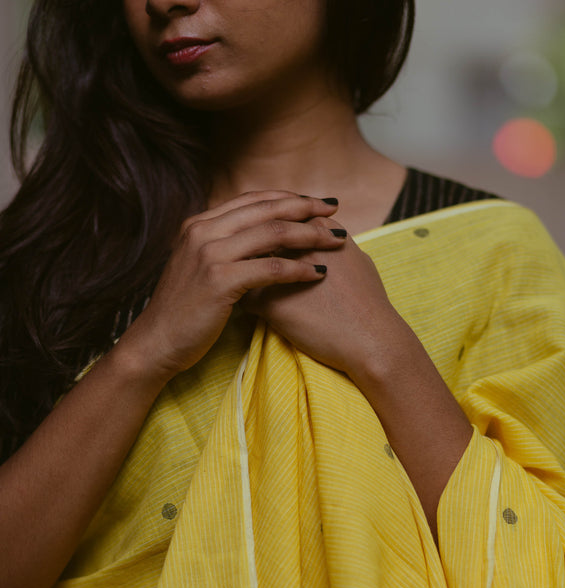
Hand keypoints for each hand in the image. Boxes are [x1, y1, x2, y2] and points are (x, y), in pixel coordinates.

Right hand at [119, 192, 345, 379]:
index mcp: (199, 223)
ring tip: (335, 241)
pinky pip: (270, 268)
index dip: (287, 197)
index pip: (252, 199)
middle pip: (266, 210)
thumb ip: (224, 248)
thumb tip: (259, 239)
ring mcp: (209, 254)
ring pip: (272, 234)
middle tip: (334, 211)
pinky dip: (298, 269)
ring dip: (309, 236)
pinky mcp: (220, 280)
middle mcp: (202, 231)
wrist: (157, 342)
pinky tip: (319, 273)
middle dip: (306, 209)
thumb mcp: (201, 269)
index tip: (315, 203)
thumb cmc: (185, 311)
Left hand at [242, 223, 405, 386]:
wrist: (370, 337)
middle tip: (247, 265)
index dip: (272, 235)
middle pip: (257, 238)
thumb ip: (334, 244)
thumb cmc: (369, 302)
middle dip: (250, 250)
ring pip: (245, 265)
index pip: (280, 220)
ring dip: (243, 275)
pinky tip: (254, 313)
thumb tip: (327, 241)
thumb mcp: (357, 259)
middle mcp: (293, 242)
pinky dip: (245, 304)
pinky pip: (244, 298)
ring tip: (248, 288)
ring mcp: (276, 271)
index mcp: (315, 225)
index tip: (270, 249)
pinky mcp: (267, 300)